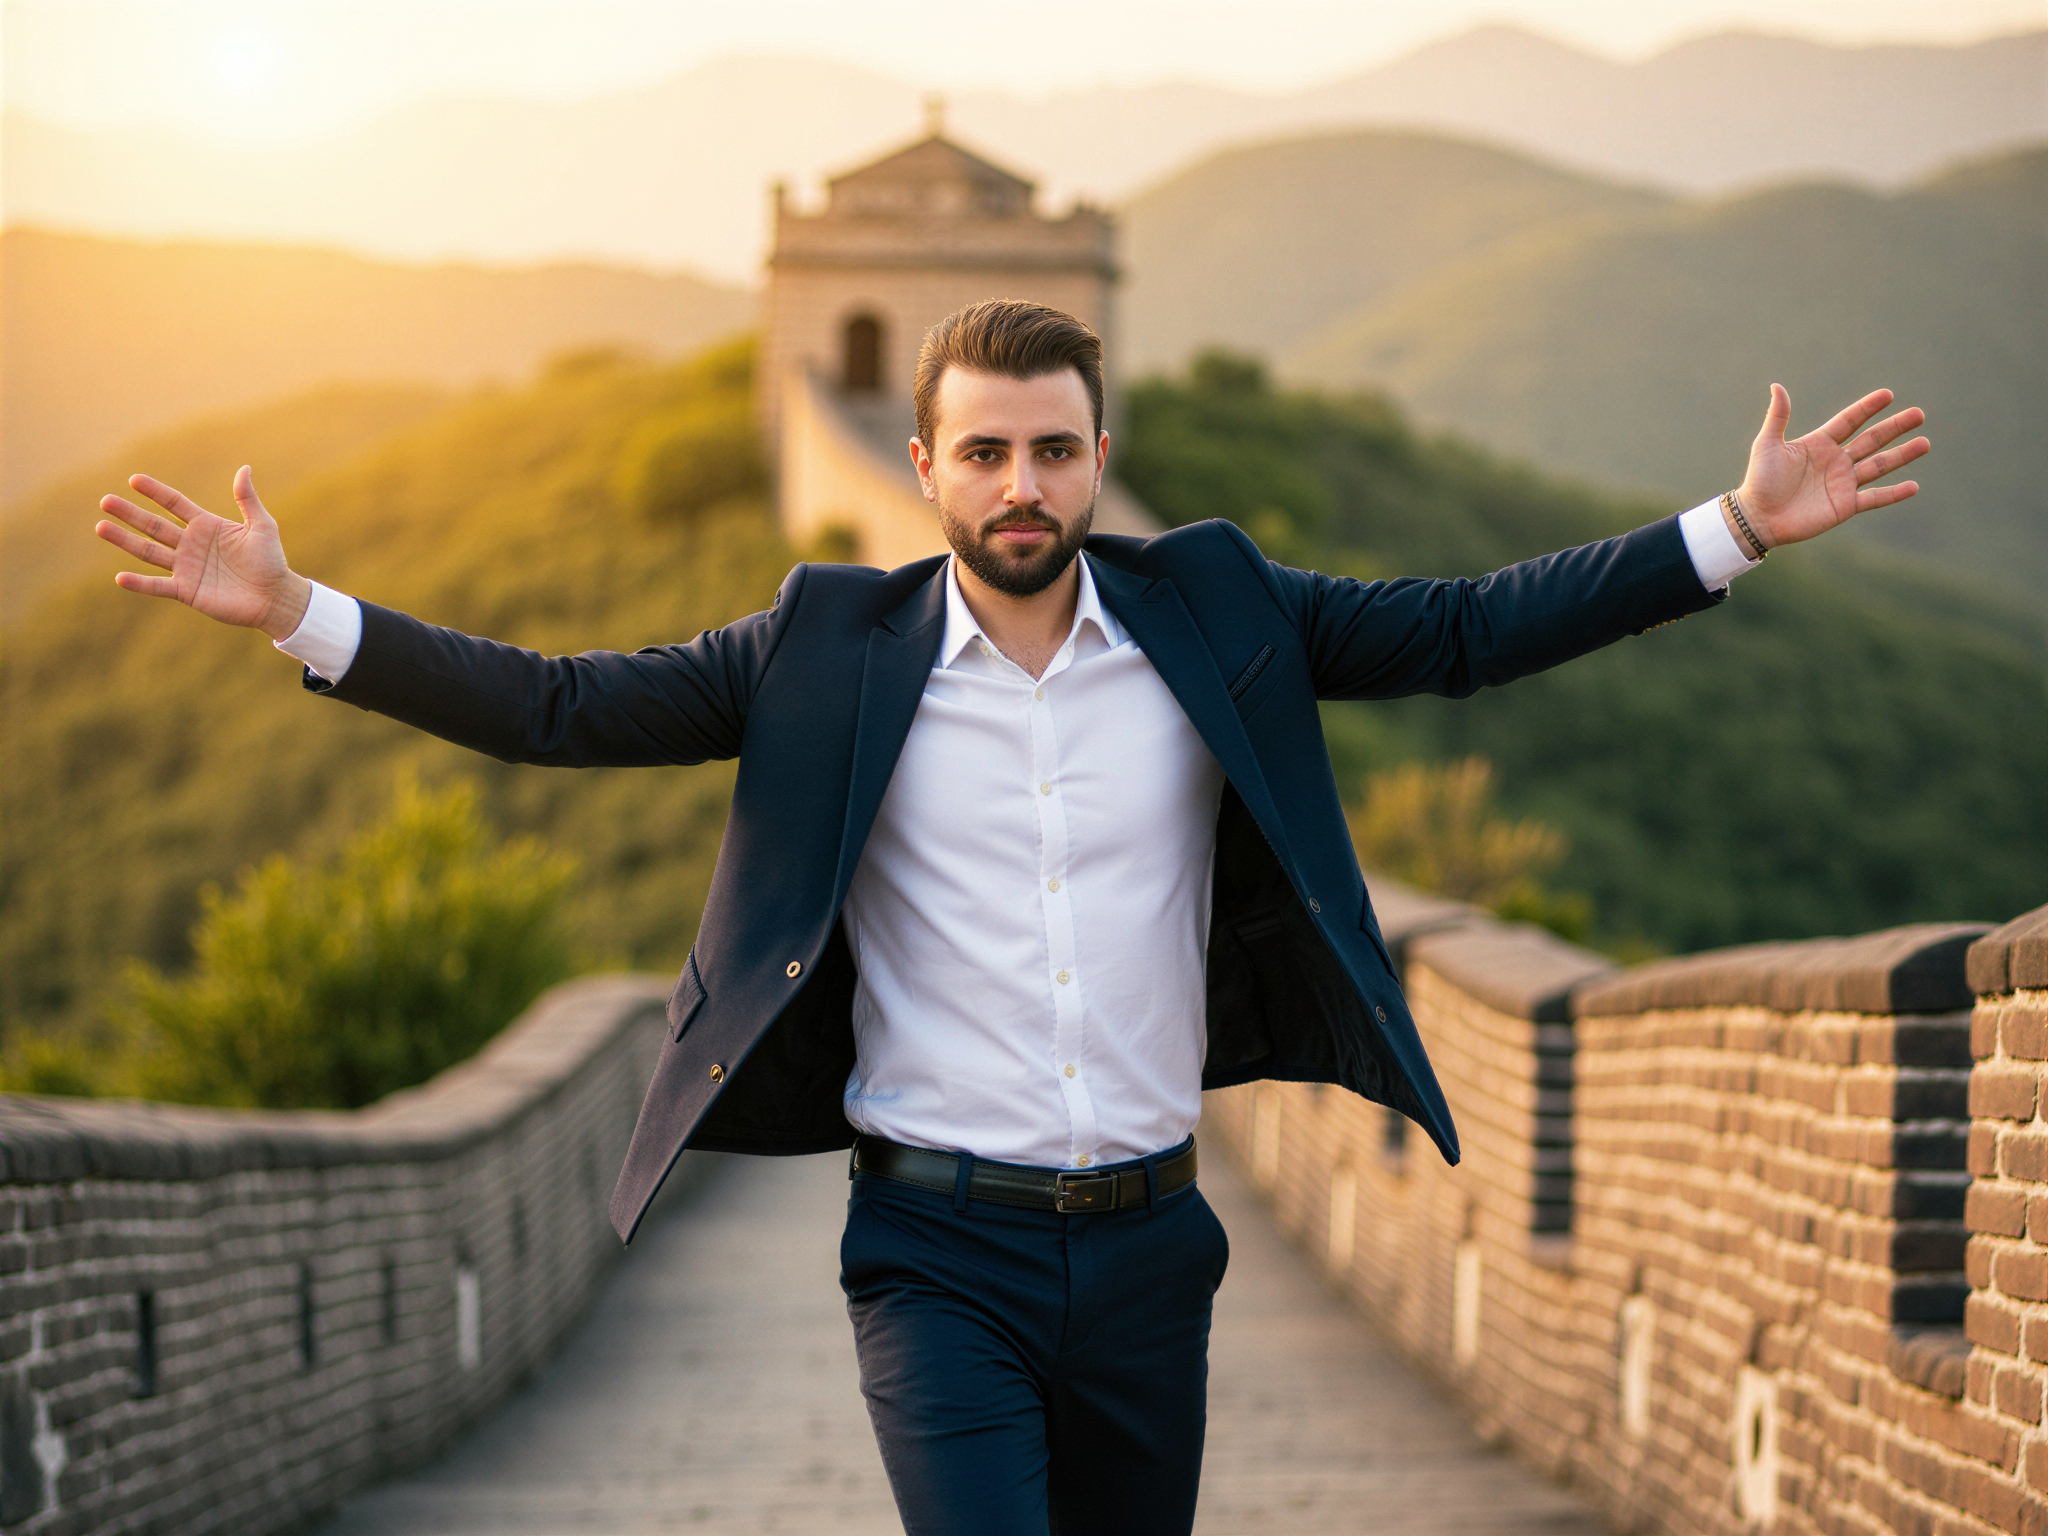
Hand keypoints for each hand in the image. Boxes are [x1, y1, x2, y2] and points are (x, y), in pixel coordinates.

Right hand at [95, 467, 311, 639]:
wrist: (275, 597)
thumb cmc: (271, 561)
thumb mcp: (262, 526)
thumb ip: (248, 499)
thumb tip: (244, 468)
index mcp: (206, 526)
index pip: (174, 504)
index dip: (156, 492)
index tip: (134, 479)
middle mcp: (190, 544)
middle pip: (154, 526)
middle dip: (129, 514)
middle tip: (106, 501)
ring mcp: (186, 567)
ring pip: (149, 552)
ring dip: (124, 541)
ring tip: (100, 527)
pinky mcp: (186, 591)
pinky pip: (158, 586)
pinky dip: (139, 584)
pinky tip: (120, 578)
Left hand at [1734, 384, 1928, 550]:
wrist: (1757, 518)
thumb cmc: (1759, 481)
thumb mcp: (1767, 445)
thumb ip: (1777, 417)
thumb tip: (1776, 386)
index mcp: (1819, 444)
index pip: (1849, 421)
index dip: (1867, 408)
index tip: (1888, 395)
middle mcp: (1836, 461)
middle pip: (1872, 440)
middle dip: (1895, 428)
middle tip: (1918, 414)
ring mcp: (1842, 484)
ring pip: (1879, 466)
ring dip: (1902, 455)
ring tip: (1925, 443)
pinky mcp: (1845, 506)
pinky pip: (1875, 498)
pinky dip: (1894, 494)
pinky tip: (1914, 486)